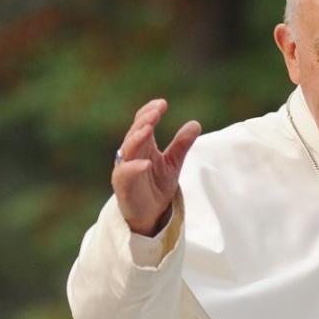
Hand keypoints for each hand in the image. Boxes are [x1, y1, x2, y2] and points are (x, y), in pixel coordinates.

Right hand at [113, 99, 200, 235]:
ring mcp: (125, 169)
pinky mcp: (123, 186)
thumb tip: (195, 123)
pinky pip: (126, 174)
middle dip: (144, 121)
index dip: (150, 112)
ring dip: (137, 138)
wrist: (149, 215)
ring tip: (148, 128)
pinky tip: (147, 163)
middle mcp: (131, 154)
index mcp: (142, 146)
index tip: (163, 104)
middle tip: (156, 111)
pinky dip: (135, 168)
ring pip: (128, 149)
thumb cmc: (156, 186)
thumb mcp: (173, 163)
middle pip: (135, 132)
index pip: (142, 123)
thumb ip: (181, 145)